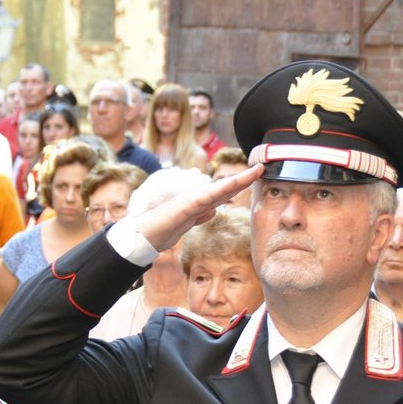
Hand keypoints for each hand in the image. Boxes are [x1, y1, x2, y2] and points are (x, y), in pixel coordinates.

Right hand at [133, 164, 261, 253]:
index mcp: (199, 204)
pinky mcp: (184, 208)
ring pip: (219, 190)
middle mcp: (196, 200)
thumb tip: (214, 210)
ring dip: (238, 181)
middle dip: (244, 178)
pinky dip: (219, 191)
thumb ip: (200, 216)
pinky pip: (205, 198)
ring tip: (255, 172)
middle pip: (225, 188)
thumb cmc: (160, 230)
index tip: (256, 175)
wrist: (140, 236)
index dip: (240, 184)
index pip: (223, 192)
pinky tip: (232, 186)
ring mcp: (190, 202)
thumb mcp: (186, 224)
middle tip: (262, 167)